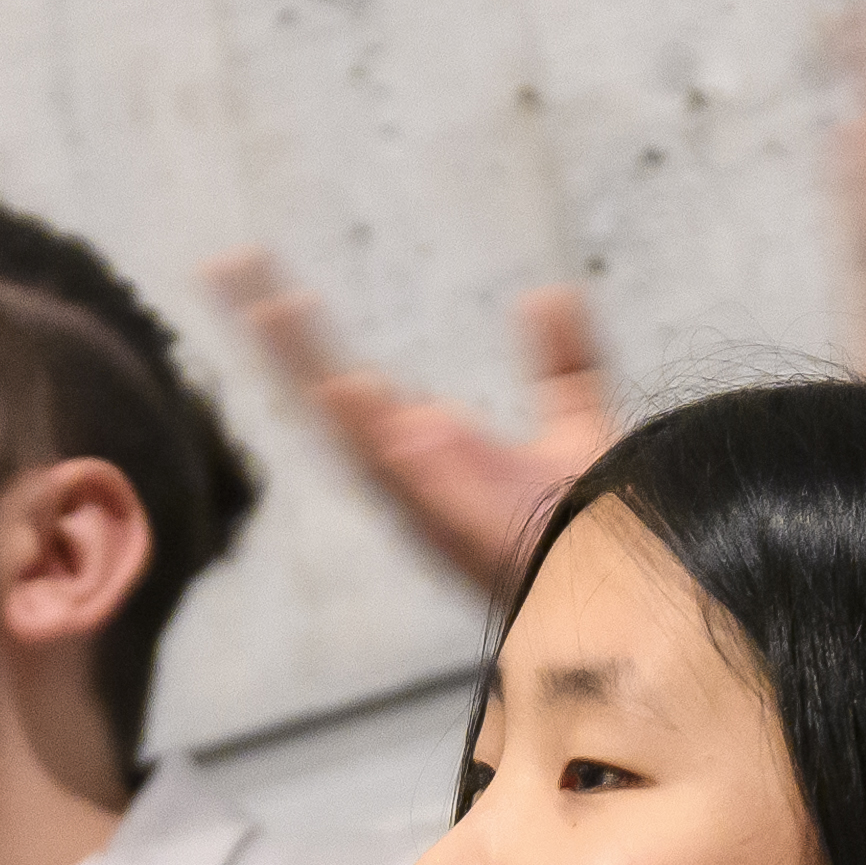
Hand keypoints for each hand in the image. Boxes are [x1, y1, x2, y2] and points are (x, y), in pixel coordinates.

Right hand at [209, 253, 612, 597]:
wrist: (633, 594)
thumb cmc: (595, 531)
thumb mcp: (578, 423)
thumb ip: (563, 359)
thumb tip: (549, 293)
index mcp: (428, 457)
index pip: (350, 386)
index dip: (302, 337)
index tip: (265, 282)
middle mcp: (417, 486)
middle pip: (331, 403)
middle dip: (281, 341)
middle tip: (232, 269)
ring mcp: (441, 515)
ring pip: (359, 440)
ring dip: (318, 379)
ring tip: (275, 309)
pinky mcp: (480, 543)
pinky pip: (425, 497)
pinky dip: (395, 455)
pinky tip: (360, 396)